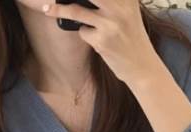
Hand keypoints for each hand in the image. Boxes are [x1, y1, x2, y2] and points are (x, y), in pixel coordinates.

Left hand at [40, 0, 158, 84]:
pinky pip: (83, 32)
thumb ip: (115, 3)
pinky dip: (86, 34)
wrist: (142, 66)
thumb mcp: (130, 13)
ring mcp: (110, 24)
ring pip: (76, 11)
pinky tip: (97, 40)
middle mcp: (120, 8)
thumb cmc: (133, 38)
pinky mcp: (102, 41)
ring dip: (59, 10)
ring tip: (47, 9)